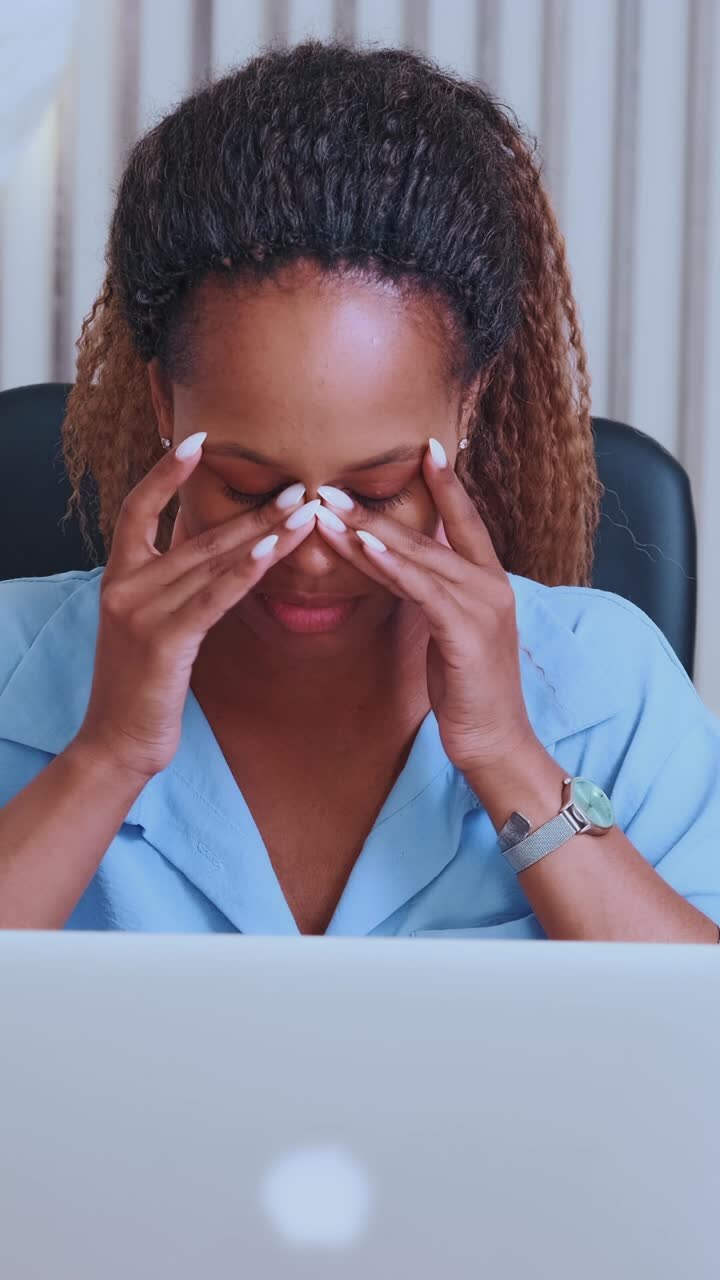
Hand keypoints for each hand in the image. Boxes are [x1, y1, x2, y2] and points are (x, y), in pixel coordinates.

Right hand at [74, 434, 316, 780]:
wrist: (117, 741)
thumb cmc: (143, 685)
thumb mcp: (152, 626)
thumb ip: (175, 588)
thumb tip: (220, 557)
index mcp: (118, 576)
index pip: (137, 508)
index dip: (166, 473)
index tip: (199, 441)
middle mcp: (124, 585)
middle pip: (196, 534)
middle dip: (252, 509)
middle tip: (296, 483)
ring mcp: (140, 611)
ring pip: (212, 561)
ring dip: (264, 534)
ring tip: (305, 511)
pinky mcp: (164, 641)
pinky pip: (213, 598)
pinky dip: (246, 572)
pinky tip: (273, 552)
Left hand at [315, 438, 538, 774]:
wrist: (494, 741)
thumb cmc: (468, 690)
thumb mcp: (449, 632)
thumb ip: (432, 594)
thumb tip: (400, 567)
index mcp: (489, 581)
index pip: (465, 521)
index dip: (446, 483)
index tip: (424, 446)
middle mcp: (490, 584)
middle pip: (426, 534)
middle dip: (375, 508)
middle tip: (333, 482)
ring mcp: (481, 606)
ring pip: (417, 556)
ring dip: (368, 530)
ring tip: (329, 506)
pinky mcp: (465, 632)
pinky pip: (420, 589)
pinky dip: (389, 565)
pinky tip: (361, 547)